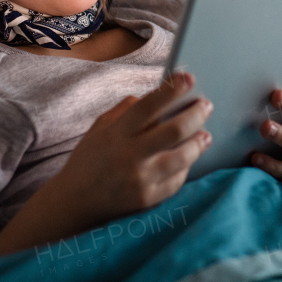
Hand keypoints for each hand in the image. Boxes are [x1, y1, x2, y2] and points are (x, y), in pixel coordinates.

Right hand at [0, 71, 211, 257]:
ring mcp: (141, 180)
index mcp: (117, 133)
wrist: (74, 203)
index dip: (172, 90)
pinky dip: (186, 166)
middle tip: (206, 106)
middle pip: (174, 130)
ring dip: (199, 142)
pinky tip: (189, 157)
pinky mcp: (148, 199)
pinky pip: (177, 180)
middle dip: (195, 115)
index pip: (149, 106)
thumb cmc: (90, 160)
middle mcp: (130, 156)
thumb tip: (157, 94)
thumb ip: (126, 110)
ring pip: (182, 157)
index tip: (189, 78)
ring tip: (205, 134)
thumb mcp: (99, 128)